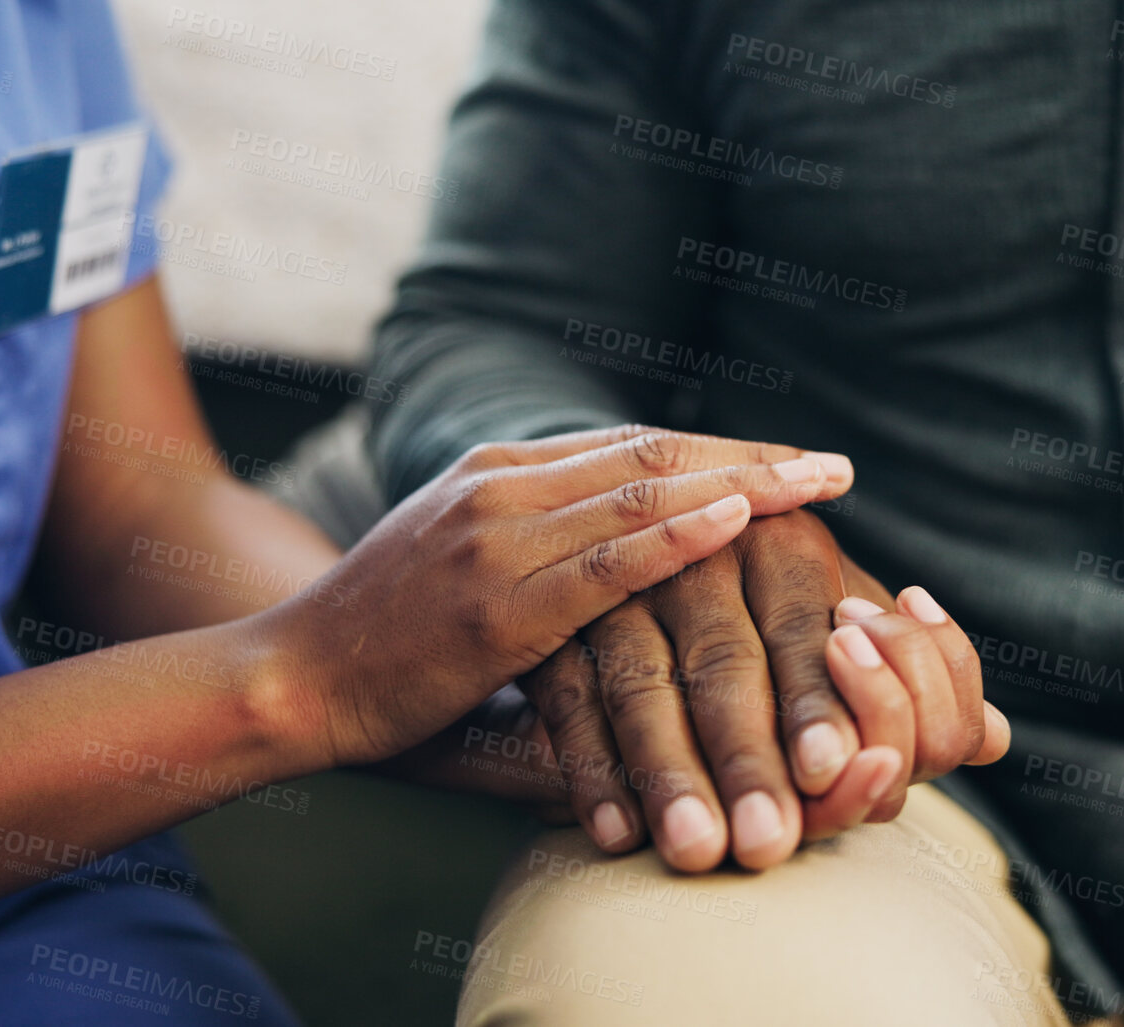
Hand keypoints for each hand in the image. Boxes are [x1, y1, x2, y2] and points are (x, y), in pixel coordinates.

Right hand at [259, 427, 854, 767]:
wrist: (291, 677)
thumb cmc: (385, 641)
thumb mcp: (466, 567)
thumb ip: (542, 551)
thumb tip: (634, 569)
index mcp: (500, 471)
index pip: (634, 444)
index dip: (721, 449)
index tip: (792, 461)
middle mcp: (502, 484)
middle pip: (653, 453)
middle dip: (751, 458)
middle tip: (833, 468)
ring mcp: (496, 537)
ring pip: (642, 494)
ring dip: (742, 485)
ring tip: (818, 488)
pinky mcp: (495, 604)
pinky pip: (604, 563)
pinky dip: (677, 537)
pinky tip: (737, 523)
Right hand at [520, 508, 1008, 871]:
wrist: (642, 556)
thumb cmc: (774, 620)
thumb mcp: (845, 630)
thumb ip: (920, 686)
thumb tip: (998, 740)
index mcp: (786, 539)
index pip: (811, 628)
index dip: (819, 702)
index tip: (831, 772)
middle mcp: (702, 548)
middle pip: (726, 662)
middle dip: (746, 759)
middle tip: (768, 845)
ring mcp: (620, 585)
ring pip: (642, 685)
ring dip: (669, 775)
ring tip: (697, 852)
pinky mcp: (554, 623)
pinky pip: (566, 702)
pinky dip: (590, 772)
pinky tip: (617, 835)